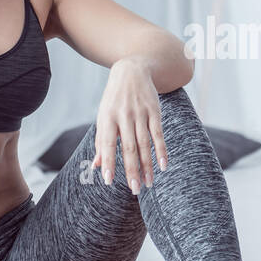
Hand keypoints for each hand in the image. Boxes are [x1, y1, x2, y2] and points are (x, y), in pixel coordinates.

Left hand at [92, 58, 167, 193]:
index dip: (108, 162)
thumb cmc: (114, 99)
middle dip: (131, 170)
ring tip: (148, 183)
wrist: (132, 71)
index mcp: (107, 118)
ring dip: (147, 165)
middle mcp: (124, 116)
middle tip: (134, 190)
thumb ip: (101, 141)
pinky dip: (161, 150)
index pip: (107, 144)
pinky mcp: (154, 112)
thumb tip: (97, 166)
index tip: (108, 181)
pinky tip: (163, 165)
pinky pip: (158, 134)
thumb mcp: (103, 116)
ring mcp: (140, 114)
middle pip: (128, 147)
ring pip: (144, 144)